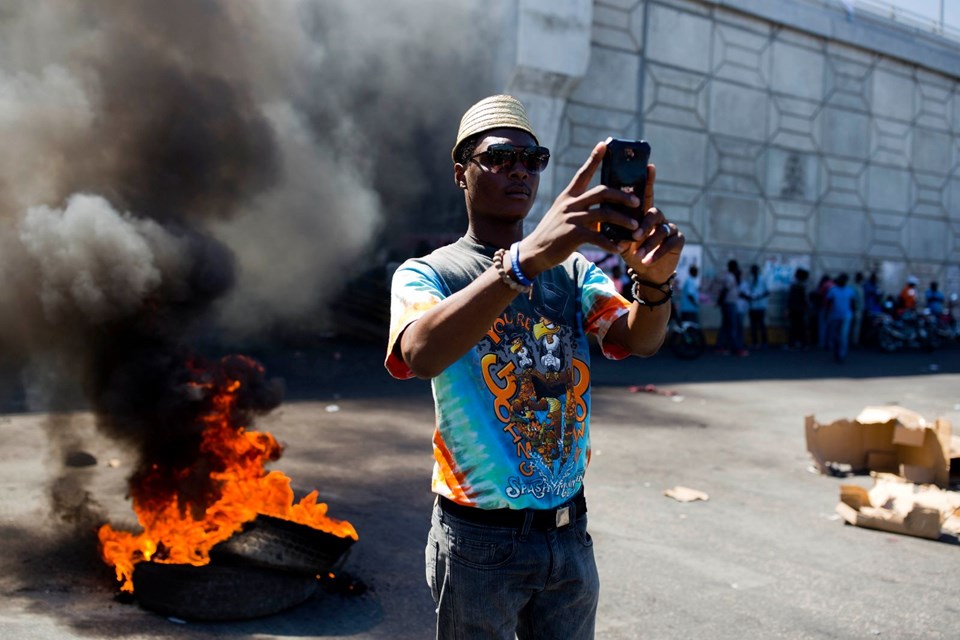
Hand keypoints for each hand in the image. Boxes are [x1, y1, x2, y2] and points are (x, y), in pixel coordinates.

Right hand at [518, 140, 651, 276]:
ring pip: (605, 213)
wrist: (535, 252)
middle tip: (636, 202)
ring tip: (635, 226)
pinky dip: (612, 244)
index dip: (594, 158)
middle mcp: (569, 204)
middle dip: (622, 196)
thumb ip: (580, 210)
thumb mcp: (563, 215)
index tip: (605, 145)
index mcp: (568, 197)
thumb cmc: (552, 235)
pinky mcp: (573, 235)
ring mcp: (571, 218)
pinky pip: (599, 237)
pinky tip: (620, 249)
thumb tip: (603, 210)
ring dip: (623, 220)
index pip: (583, 173)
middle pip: (602, 192)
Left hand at [617, 164, 682, 284]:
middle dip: (644, 224)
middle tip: (635, 235)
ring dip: (649, 243)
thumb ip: (617, 233)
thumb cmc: (632, 252)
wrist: (646, 272)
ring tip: (638, 254)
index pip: (646, 195)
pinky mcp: (678, 240)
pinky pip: (669, 244)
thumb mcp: (622, 241)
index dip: (649, 181)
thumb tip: (608, 228)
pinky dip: (656, 253)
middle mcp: (658, 217)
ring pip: (661, 230)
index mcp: (644, 214)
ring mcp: (670, 228)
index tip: (649, 166)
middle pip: (653, 213)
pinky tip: (647, 261)